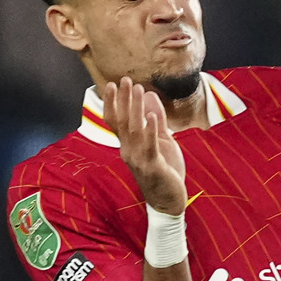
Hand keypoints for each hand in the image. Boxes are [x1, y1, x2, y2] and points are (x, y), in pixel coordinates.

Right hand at [104, 77, 186, 213]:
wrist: (168, 201)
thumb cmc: (164, 171)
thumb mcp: (162, 143)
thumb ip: (156, 123)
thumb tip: (150, 99)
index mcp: (129, 145)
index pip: (116, 121)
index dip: (112, 102)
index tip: (112, 84)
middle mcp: (129, 151)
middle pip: (122, 121)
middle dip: (123, 99)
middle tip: (124, 80)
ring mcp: (139, 159)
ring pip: (134, 130)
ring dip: (136, 108)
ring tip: (138, 90)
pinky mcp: (153, 166)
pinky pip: (149, 146)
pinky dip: (150, 130)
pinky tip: (151, 116)